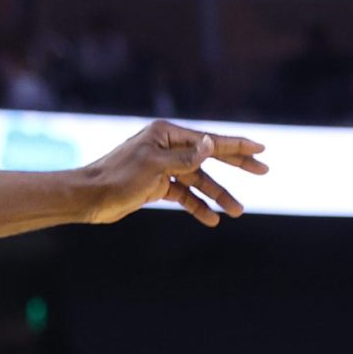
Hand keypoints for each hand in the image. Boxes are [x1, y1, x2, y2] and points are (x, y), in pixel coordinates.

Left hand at [80, 120, 268, 226]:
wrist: (89, 199)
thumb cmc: (117, 177)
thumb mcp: (153, 166)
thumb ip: (185, 158)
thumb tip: (211, 144)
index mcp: (165, 134)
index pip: (208, 140)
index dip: (236, 145)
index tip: (261, 148)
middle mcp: (166, 147)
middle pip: (208, 157)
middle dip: (236, 165)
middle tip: (263, 170)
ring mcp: (162, 167)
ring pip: (198, 181)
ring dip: (217, 195)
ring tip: (237, 211)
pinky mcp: (156, 186)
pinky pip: (183, 195)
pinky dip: (196, 206)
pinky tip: (212, 218)